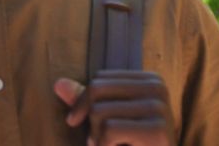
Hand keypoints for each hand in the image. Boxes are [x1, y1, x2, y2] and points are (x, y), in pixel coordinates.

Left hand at [54, 71, 173, 145]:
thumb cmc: (132, 145)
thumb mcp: (109, 120)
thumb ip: (87, 100)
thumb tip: (58, 83)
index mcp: (150, 80)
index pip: (100, 78)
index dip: (83, 102)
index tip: (80, 123)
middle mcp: (158, 88)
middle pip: (97, 90)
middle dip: (90, 120)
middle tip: (98, 141)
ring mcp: (160, 108)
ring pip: (99, 111)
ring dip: (96, 137)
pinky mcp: (157, 130)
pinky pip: (109, 130)